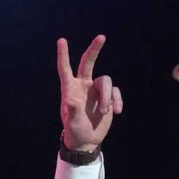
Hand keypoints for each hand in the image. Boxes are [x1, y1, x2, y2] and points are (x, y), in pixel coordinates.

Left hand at [57, 35, 123, 150]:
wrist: (87, 141)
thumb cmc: (75, 132)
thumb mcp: (72, 124)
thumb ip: (72, 112)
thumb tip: (72, 101)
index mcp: (70, 90)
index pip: (65, 69)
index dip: (63, 55)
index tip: (61, 41)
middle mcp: (83, 86)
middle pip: (89, 63)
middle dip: (94, 49)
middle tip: (101, 37)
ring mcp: (96, 91)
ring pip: (106, 82)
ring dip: (107, 97)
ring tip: (105, 113)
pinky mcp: (107, 97)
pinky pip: (115, 92)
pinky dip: (117, 101)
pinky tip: (117, 112)